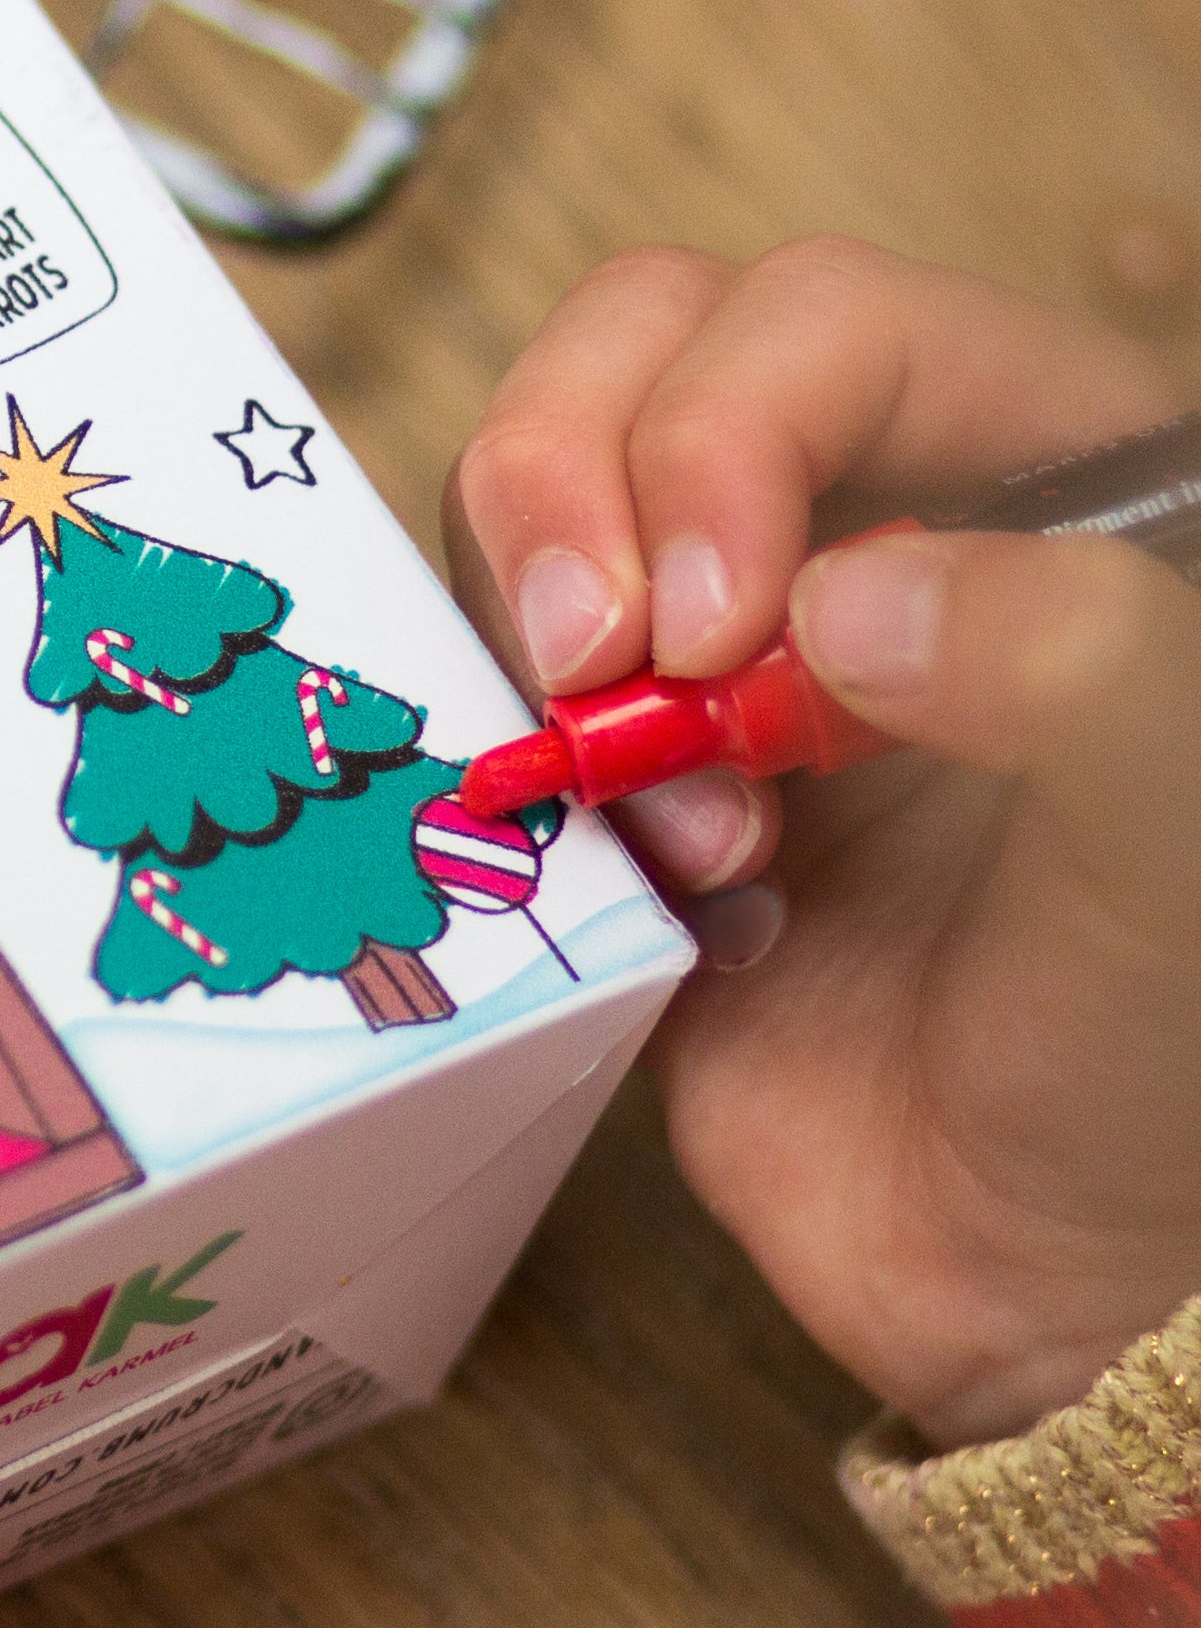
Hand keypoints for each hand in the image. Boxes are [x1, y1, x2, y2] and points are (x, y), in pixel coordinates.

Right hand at [446, 239, 1200, 1448]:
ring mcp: (737, 653)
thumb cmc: (1172, 1065)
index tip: (715, 613)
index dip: (731, 417)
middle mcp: (879, 527)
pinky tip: (646, 874)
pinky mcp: (629, 780)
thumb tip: (845, 598)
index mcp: (1045, 480)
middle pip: (649, 348)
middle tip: (597, 656)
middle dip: (571, 471)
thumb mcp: (1177, 845)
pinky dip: (515, 754)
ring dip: (549, 632)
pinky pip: (495, 686)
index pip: (834, 323)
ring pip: (544, 499)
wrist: (1068, 1304)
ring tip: (678, 818)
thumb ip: (1075, 664)